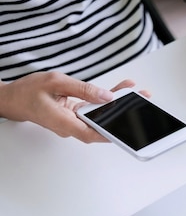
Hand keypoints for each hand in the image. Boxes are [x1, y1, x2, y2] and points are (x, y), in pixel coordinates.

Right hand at [0, 73, 136, 142]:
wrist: (14, 98)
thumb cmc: (29, 91)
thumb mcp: (56, 82)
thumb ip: (82, 89)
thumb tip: (106, 96)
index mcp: (63, 122)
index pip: (91, 133)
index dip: (110, 133)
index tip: (127, 129)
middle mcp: (71, 126)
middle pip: (101, 124)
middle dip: (122, 115)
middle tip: (141, 102)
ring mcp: (74, 122)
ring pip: (100, 116)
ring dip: (118, 106)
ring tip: (136, 94)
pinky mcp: (76, 115)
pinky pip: (95, 110)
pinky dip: (107, 101)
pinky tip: (120, 92)